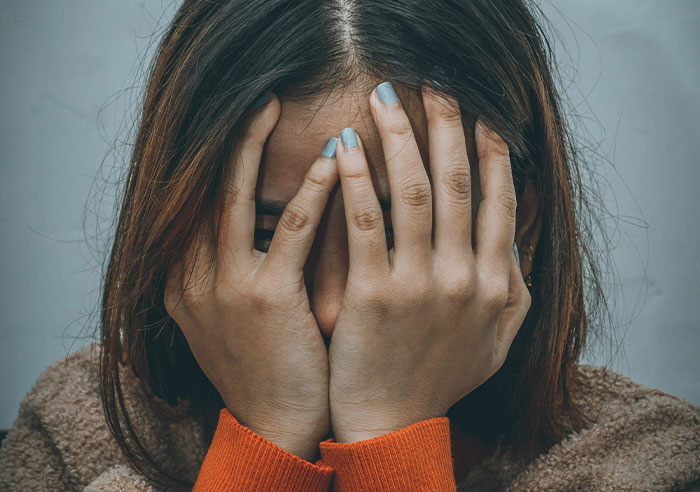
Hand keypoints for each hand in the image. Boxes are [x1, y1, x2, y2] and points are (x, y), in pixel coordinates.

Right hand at [164, 94, 338, 460]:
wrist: (275, 426)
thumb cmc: (266, 366)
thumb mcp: (233, 315)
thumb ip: (235, 268)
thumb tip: (265, 220)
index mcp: (183, 280)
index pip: (196, 204)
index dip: (218, 159)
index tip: (243, 124)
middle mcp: (191, 277)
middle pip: (205, 190)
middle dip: (230, 140)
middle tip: (257, 98)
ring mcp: (223, 287)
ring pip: (235, 198)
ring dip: (256, 147)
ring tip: (275, 106)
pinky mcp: (264, 298)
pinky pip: (289, 231)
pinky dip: (311, 192)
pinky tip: (332, 161)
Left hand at [328, 84, 530, 442]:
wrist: (393, 426)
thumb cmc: (439, 381)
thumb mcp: (496, 343)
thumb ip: (515, 292)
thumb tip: (516, 242)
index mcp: (494, 284)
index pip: (498, 202)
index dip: (491, 153)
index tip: (481, 115)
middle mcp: (464, 277)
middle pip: (456, 183)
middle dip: (446, 127)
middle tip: (434, 85)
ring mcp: (419, 284)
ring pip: (412, 192)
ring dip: (400, 138)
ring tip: (385, 99)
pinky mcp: (373, 294)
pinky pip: (364, 223)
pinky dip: (355, 180)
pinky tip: (343, 146)